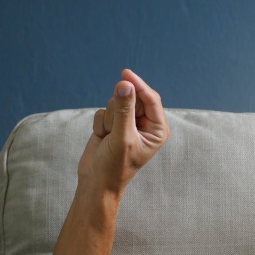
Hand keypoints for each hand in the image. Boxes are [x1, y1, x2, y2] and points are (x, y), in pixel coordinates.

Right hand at [77, 69, 169, 197]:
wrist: (96, 181)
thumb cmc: (115, 166)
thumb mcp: (122, 138)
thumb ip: (124, 110)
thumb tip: (125, 84)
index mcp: (157, 129)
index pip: (151, 99)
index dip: (138, 85)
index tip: (125, 73)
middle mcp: (145, 124)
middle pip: (132, 97)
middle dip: (120, 110)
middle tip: (115, 130)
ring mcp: (128, 123)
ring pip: (116, 102)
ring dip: (109, 119)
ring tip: (109, 138)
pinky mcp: (113, 123)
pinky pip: (103, 110)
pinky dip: (101, 123)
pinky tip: (103, 138)